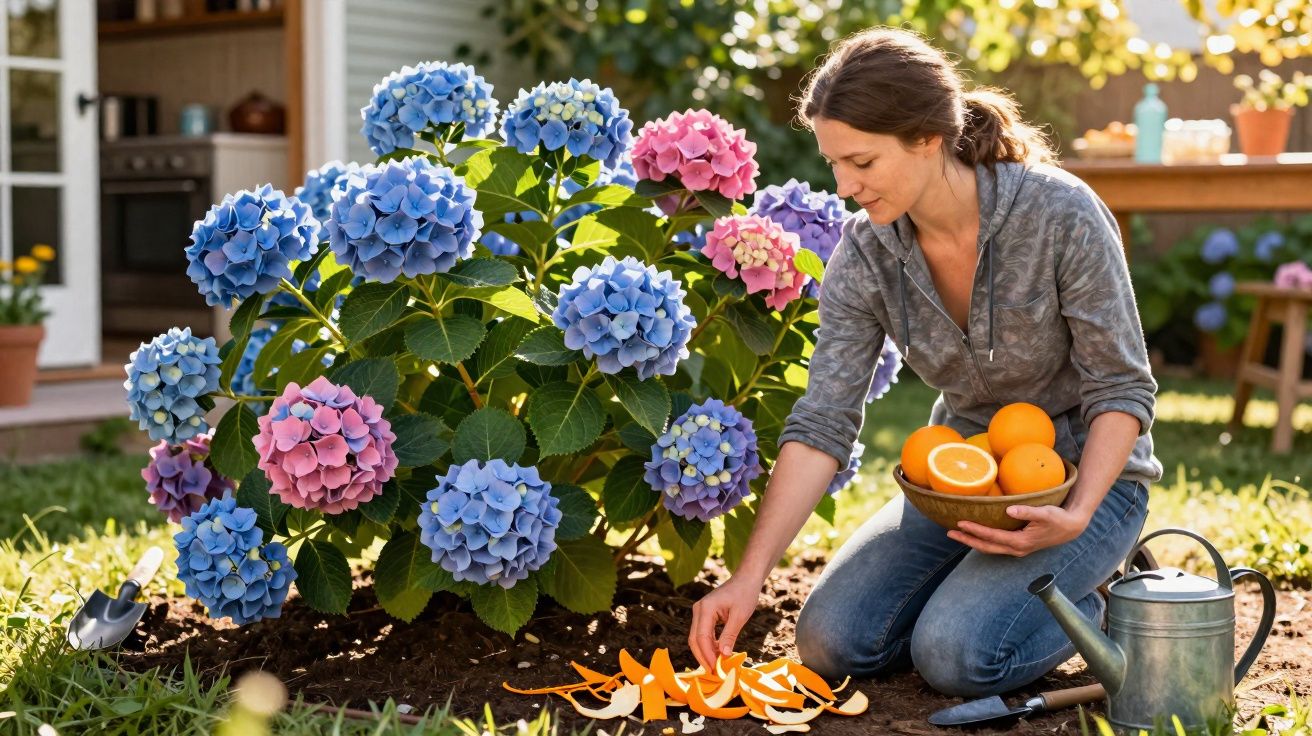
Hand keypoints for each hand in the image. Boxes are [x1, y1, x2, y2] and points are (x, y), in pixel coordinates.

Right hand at [689, 577, 759, 671]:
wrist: (746, 580)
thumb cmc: (745, 594)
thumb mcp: (739, 616)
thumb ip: (729, 635)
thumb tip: (723, 656)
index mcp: (705, 608)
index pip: (701, 637)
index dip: (707, 655)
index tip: (715, 669)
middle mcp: (698, 610)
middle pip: (694, 639)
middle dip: (703, 656)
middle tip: (713, 672)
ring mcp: (700, 612)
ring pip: (697, 637)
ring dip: (705, 652)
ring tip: (716, 666)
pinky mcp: (704, 615)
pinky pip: (703, 633)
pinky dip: (709, 645)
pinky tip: (718, 654)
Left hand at [948, 503, 1091, 556]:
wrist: (1071, 528)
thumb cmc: (1058, 519)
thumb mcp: (1044, 513)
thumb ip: (1026, 511)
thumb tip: (1009, 509)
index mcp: (1020, 542)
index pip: (992, 536)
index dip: (975, 530)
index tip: (961, 523)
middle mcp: (1016, 549)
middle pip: (986, 546)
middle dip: (967, 540)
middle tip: (949, 533)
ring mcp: (1017, 549)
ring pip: (990, 548)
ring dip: (973, 541)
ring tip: (957, 534)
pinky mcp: (1019, 546)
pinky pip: (996, 546)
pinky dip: (983, 541)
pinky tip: (976, 535)